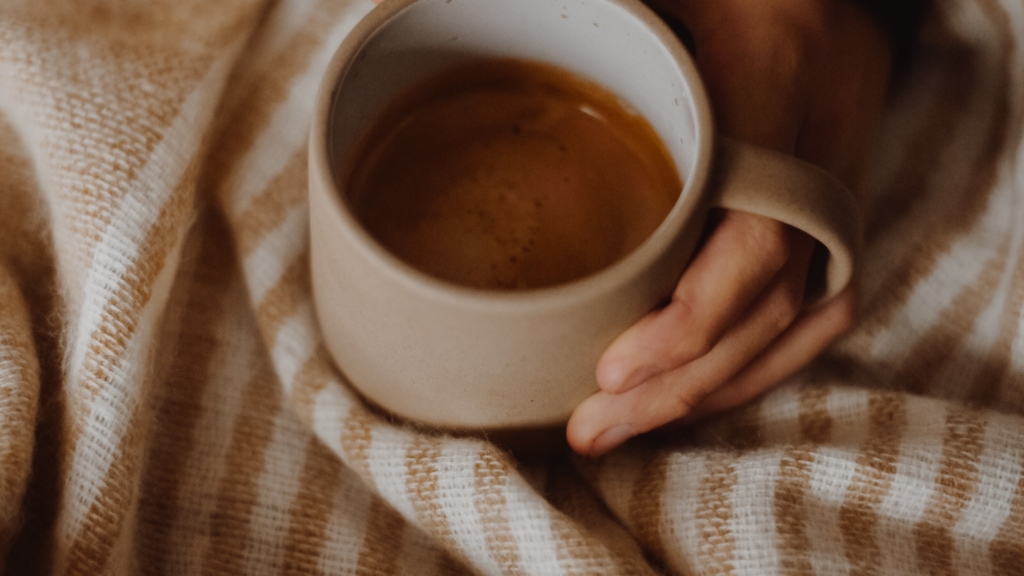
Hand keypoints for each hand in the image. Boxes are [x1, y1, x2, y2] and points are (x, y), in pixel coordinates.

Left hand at [567, 0, 891, 455]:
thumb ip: (599, 29)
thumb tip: (472, 23)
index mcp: (776, 89)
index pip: (752, 240)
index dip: (688, 319)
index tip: (611, 365)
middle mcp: (821, 155)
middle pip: (767, 307)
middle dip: (680, 383)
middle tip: (593, 423)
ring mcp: (842, 197)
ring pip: (796, 328)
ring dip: (709, 391)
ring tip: (624, 427)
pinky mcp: (843, 223)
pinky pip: (815, 318)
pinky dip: (754, 369)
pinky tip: (692, 399)